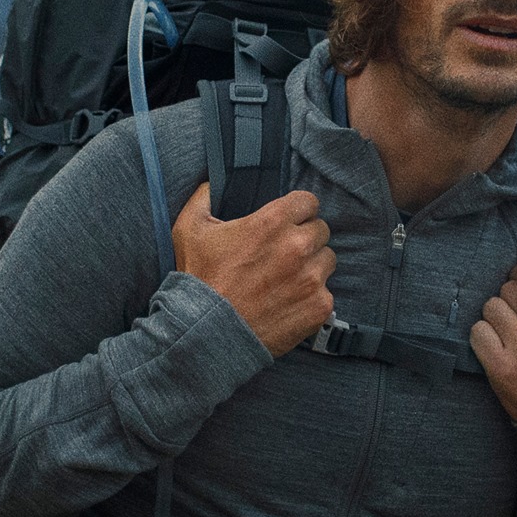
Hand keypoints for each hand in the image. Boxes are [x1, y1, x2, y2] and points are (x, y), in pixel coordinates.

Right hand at [172, 183, 334, 355]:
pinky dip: (312, 297)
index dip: (297, 211)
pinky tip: (289, 302)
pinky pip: (327, 293)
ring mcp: (311, 278)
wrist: (207, 334)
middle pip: (321, 230)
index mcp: (272, 222)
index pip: (308, 202)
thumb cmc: (198, 281)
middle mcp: (298, 246)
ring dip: (312, 266)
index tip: (289, 222)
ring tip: (287, 279)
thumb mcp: (189, 229)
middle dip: (305, 238)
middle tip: (284, 254)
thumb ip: (203, 197)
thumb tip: (211, 182)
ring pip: (327, 261)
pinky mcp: (319, 306)